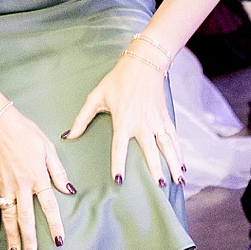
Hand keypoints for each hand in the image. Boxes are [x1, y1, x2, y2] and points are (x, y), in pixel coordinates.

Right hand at [0, 106, 71, 249]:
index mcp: (38, 177)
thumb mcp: (48, 148)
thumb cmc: (25, 132)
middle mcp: (21, 186)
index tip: (59, 241)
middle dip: (29, 240)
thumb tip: (69, 190)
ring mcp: (4, 186)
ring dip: (11, 236)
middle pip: (26, 219)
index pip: (49, 206)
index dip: (55, 225)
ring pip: (8, 217)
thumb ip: (58, 171)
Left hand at [65, 50, 185, 189]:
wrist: (144, 63)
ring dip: (173, 163)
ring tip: (178, 181)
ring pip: (167, 146)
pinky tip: (183, 165)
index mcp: (123, 120)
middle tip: (160, 186)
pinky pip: (174, 138)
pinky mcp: (165, 117)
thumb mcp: (96, 96)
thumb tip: (68, 136)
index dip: (118, 163)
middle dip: (156, 169)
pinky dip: (179, 152)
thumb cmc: (117, 80)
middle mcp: (142, 123)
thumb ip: (82, 119)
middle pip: (150, 150)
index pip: (119, 146)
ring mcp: (156, 120)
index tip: (119, 180)